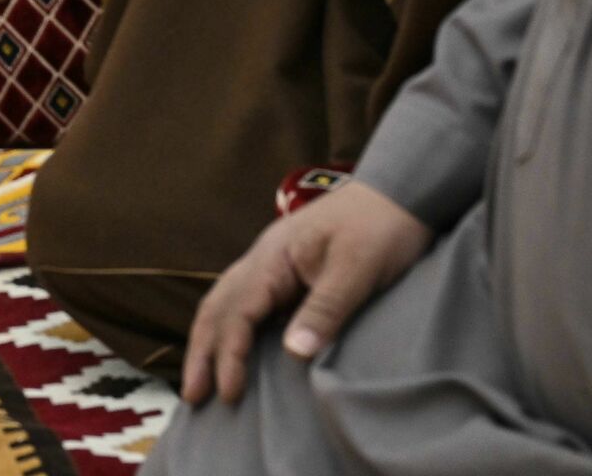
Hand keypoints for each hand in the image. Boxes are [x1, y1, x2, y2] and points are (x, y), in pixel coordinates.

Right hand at [181, 181, 433, 406]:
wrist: (399, 194)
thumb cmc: (380, 228)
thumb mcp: (358, 269)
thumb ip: (326, 308)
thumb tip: (293, 354)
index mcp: (274, 257)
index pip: (237, 310)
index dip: (229, 353)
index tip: (227, 393)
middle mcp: (263, 260)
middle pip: (218, 307)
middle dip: (202, 351)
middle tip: (192, 396)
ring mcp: (272, 266)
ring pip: (225, 304)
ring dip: (210, 341)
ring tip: (200, 379)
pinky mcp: (287, 274)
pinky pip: (246, 305)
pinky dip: (230, 330)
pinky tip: (233, 350)